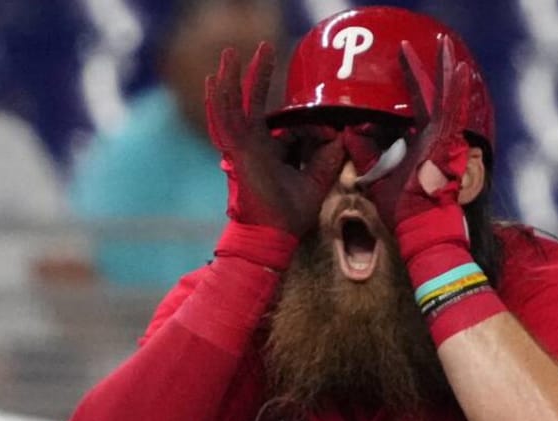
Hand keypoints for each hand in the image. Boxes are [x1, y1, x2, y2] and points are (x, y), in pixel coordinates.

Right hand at [206, 42, 346, 237]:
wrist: (273, 236)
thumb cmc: (290, 214)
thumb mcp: (317, 179)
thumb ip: (329, 156)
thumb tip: (342, 134)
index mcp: (269, 151)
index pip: (286, 125)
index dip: (310, 129)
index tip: (330, 137)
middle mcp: (253, 145)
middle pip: (252, 102)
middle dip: (257, 74)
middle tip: (263, 47)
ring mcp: (242, 147)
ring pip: (234, 104)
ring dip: (234, 77)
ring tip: (231, 52)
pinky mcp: (237, 151)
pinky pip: (226, 119)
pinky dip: (221, 99)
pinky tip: (216, 79)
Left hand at [363, 36, 475, 245]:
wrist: (420, 228)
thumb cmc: (404, 209)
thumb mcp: (376, 176)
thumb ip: (365, 153)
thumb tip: (349, 132)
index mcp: (421, 142)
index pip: (415, 104)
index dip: (409, 80)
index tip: (402, 56)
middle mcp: (434, 137)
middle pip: (430, 94)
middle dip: (425, 67)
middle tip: (421, 42)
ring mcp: (443, 139)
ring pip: (445, 97)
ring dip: (445, 70)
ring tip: (445, 45)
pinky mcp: (446, 144)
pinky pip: (451, 113)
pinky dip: (455, 91)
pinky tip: (458, 70)